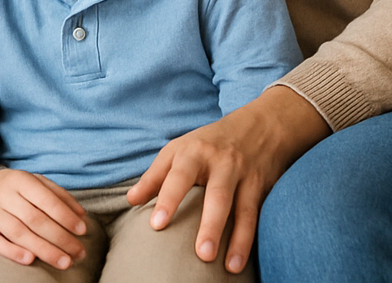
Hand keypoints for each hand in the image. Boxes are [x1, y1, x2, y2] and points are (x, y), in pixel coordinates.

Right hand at [0, 166, 87, 269]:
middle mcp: (1, 195)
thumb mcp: (31, 182)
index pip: (45, 199)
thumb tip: (80, 215)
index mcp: (18, 179)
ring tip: (65, 262)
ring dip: (45, 250)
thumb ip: (57, 194)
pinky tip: (31, 260)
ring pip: (19, 233)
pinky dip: (14, 252)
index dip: (65, 216)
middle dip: (60, 238)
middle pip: (35, 219)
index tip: (82, 230)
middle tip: (79, 252)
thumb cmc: (10, 189)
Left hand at [125, 85, 329, 273]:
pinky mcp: (260, 187)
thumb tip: (131, 200)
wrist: (259, 125)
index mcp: (192, 153)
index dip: (167, 199)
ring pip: (241, 209)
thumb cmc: (208, 142)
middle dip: (210, 225)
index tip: (156, 225)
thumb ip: (155, 176)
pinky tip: (240, 262)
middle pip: (216, 195)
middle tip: (201, 255)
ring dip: (237, 240)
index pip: (178, 177)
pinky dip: (249, 240)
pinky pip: (255, 215)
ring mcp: (243, 176)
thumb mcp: (178, 150)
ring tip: (228, 267)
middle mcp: (220, 163)